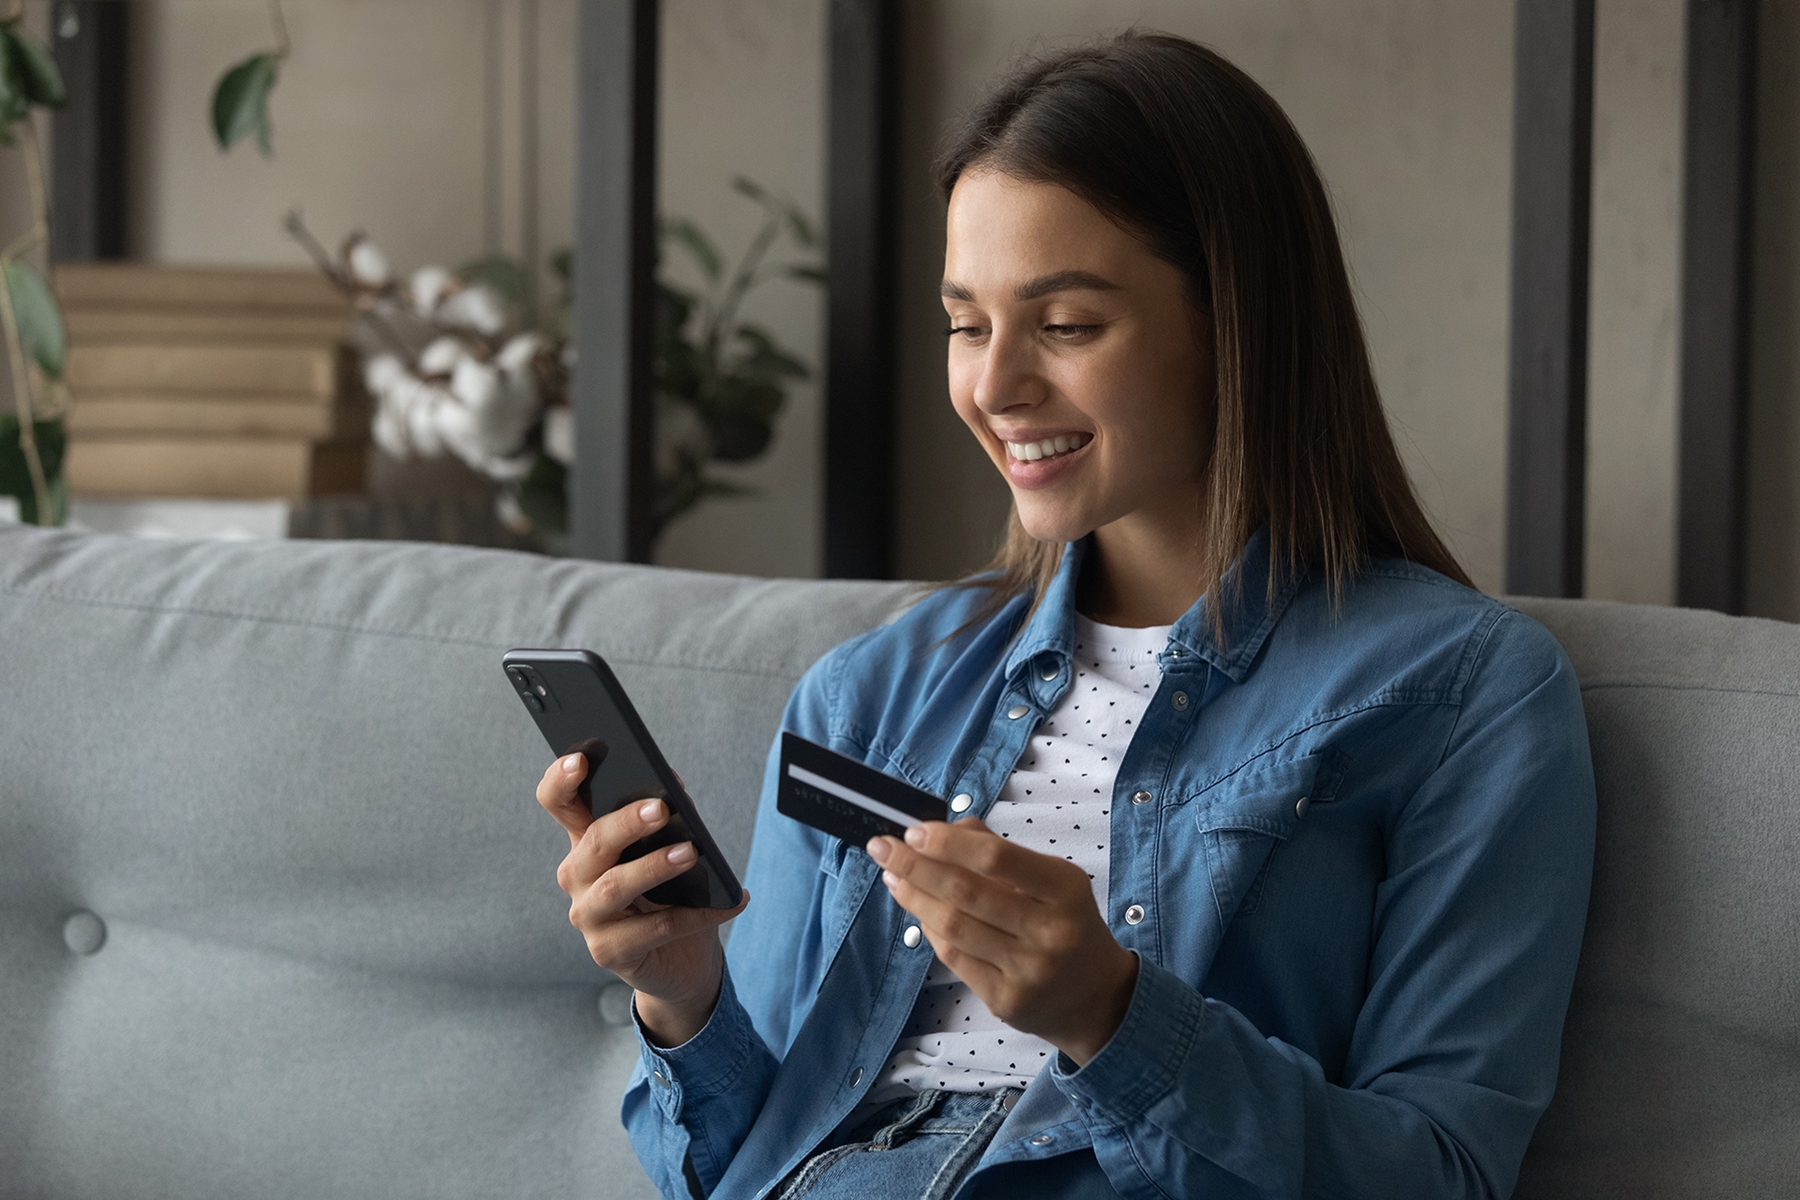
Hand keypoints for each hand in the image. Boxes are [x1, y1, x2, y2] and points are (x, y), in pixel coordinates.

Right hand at [536, 754, 747, 1045]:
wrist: (682, 960)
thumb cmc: (673, 892)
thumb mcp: (668, 846)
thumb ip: (666, 814)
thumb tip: (674, 787)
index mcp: (586, 841)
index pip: (559, 803)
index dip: (561, 781)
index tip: (580, 758)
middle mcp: (576, 877)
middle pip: (592, 844)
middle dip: (625, 823)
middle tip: (661, 808)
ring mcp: (588, 917)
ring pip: (614, 887)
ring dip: (654, 867)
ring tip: (691, 853)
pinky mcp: (609, 952)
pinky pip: (655, 928)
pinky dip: (697, 914)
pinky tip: (731, 902)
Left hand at [869, 819, 1137, 1065]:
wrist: (1097, 999)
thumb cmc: (1066, 924)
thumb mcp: (1052, 880)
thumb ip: (999, 852)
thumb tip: (942, 831)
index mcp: (1065, 889)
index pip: (996, 858)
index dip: (947, 842)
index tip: (914, 831)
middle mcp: (1049, 931)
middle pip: (965, 892)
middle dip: (915, 866)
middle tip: (883, 848)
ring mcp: (1028, 970)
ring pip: (953, 927)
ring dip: (915, 898)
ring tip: (894, 878)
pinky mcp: (1007, 1000)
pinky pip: (955, 959)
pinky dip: (932, 931)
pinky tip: (921, 913)